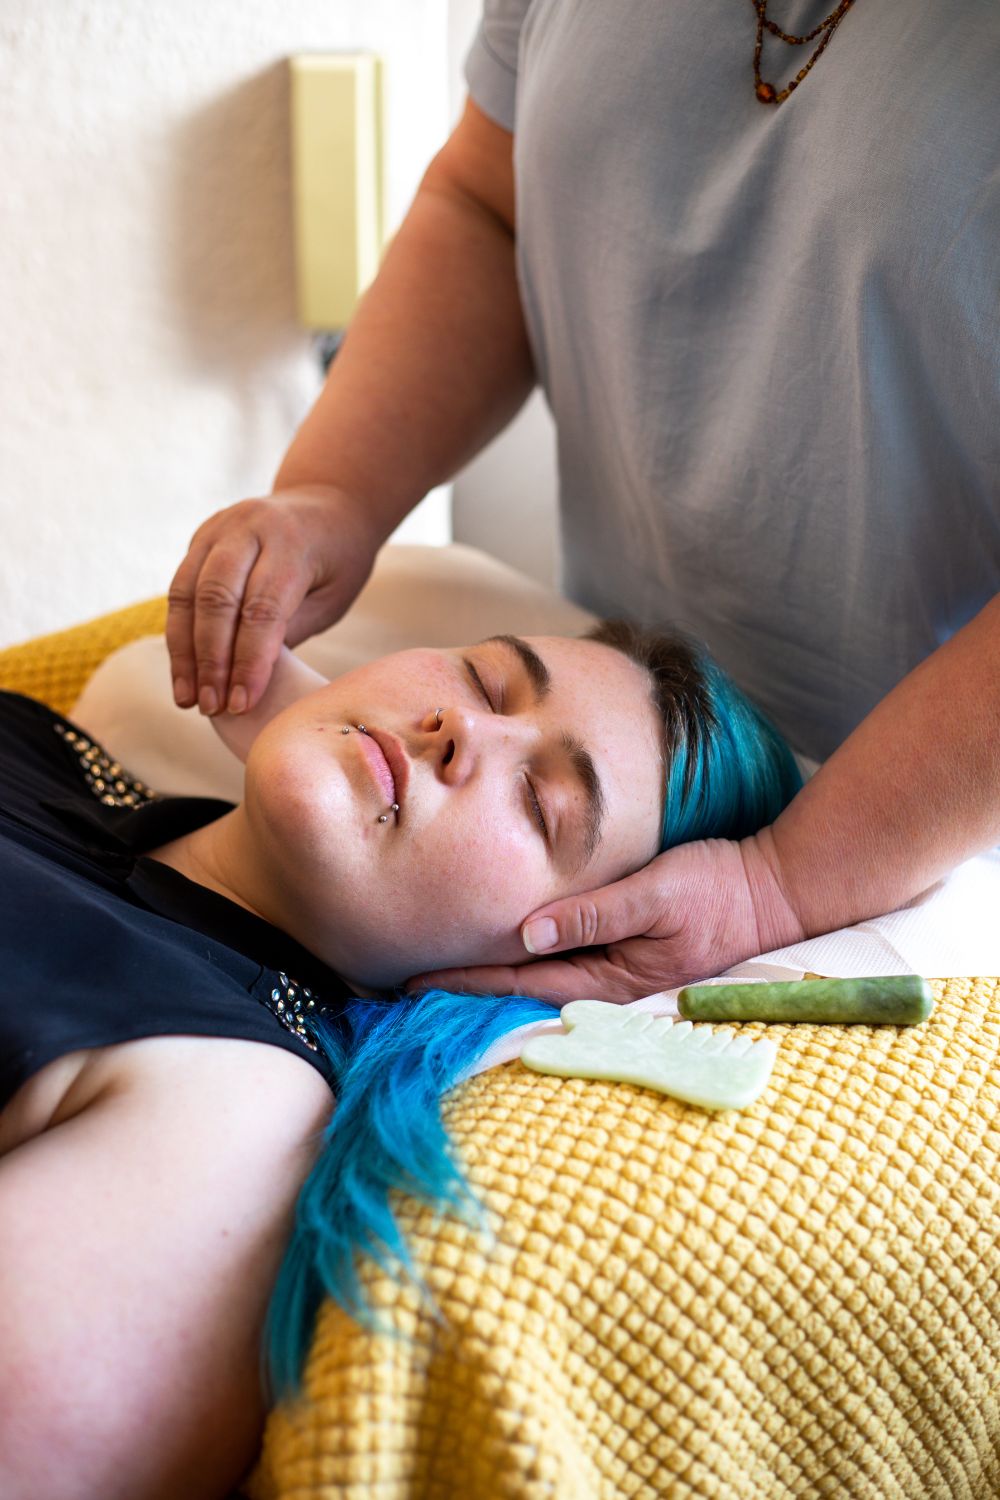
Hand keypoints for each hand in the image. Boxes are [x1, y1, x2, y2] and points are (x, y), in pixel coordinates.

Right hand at [166, 484, 381, 715]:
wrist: (327, 503)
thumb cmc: (338, 560)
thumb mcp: (332, 597)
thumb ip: (290, 630)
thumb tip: (247, 681)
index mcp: (290, 541)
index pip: (262, 609)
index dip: (249, 661)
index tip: (242, 704)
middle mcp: (247, 527)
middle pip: (215, 598)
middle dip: (210, 660)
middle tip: (211, 706)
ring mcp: (217, 528)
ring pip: (186, 594)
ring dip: (184, 652)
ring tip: (188, 699)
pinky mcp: (200, 538)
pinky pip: (180, 589)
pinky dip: (179, 634)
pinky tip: (184, 673)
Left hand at [409, 833, 806, 1004]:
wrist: (773, 892)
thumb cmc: (719, 891)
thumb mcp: (658, 893)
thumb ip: (594, 912)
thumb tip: (528, 932)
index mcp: (611, 981)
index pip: (519, 983)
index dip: (465, 981)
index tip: (412, 982)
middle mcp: (607, 989)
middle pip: (520, 993)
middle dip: (464, 990)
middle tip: (401, 989)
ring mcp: (615, 979)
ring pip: (535, 985)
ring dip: (487, 981)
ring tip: (433, 981)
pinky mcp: (623, 959)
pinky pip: (558, 971)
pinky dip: (521, 967)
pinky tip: (497, 960)